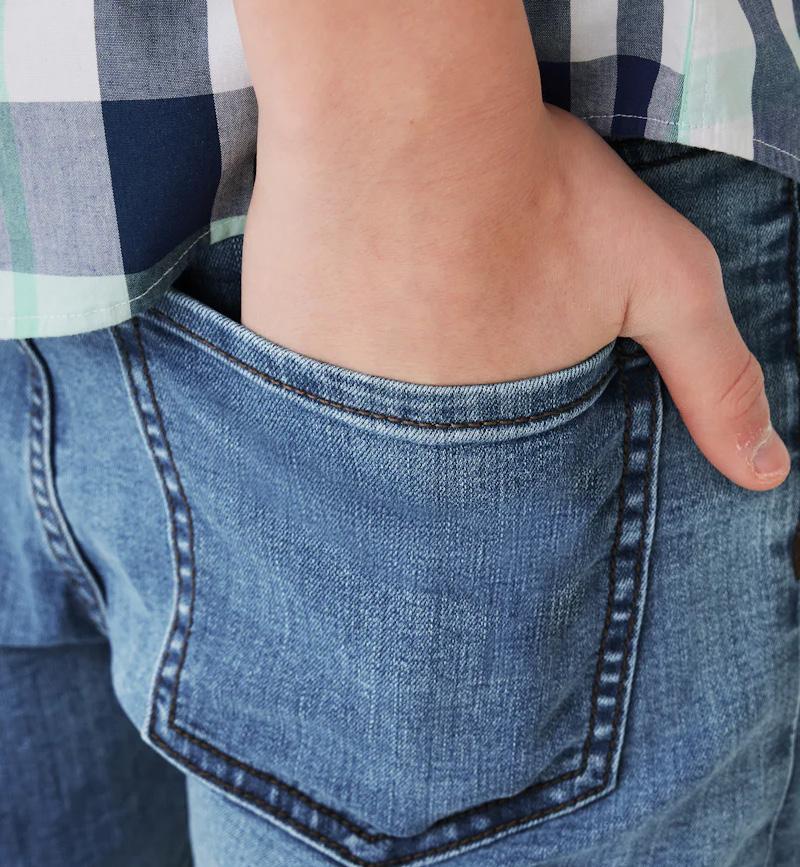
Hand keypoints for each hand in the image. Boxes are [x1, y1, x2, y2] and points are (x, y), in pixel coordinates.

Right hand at [235, 1, 788, 490]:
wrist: (404, 118)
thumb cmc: (533, 192)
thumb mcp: (660, 279)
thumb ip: (714, 380)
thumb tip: (768, 474)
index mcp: (496, 434)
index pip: (499, 495)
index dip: (502, 463)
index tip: (496, 425)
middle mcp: (405, 441)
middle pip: (425, 468)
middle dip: (439, 437)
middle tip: (442, 370)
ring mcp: (332, 403)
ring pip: (360, 433)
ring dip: (378, 406)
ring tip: (395, 347)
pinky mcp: (278, 355)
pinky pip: (302, 391)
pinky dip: (324, 371)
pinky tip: (342, 326)